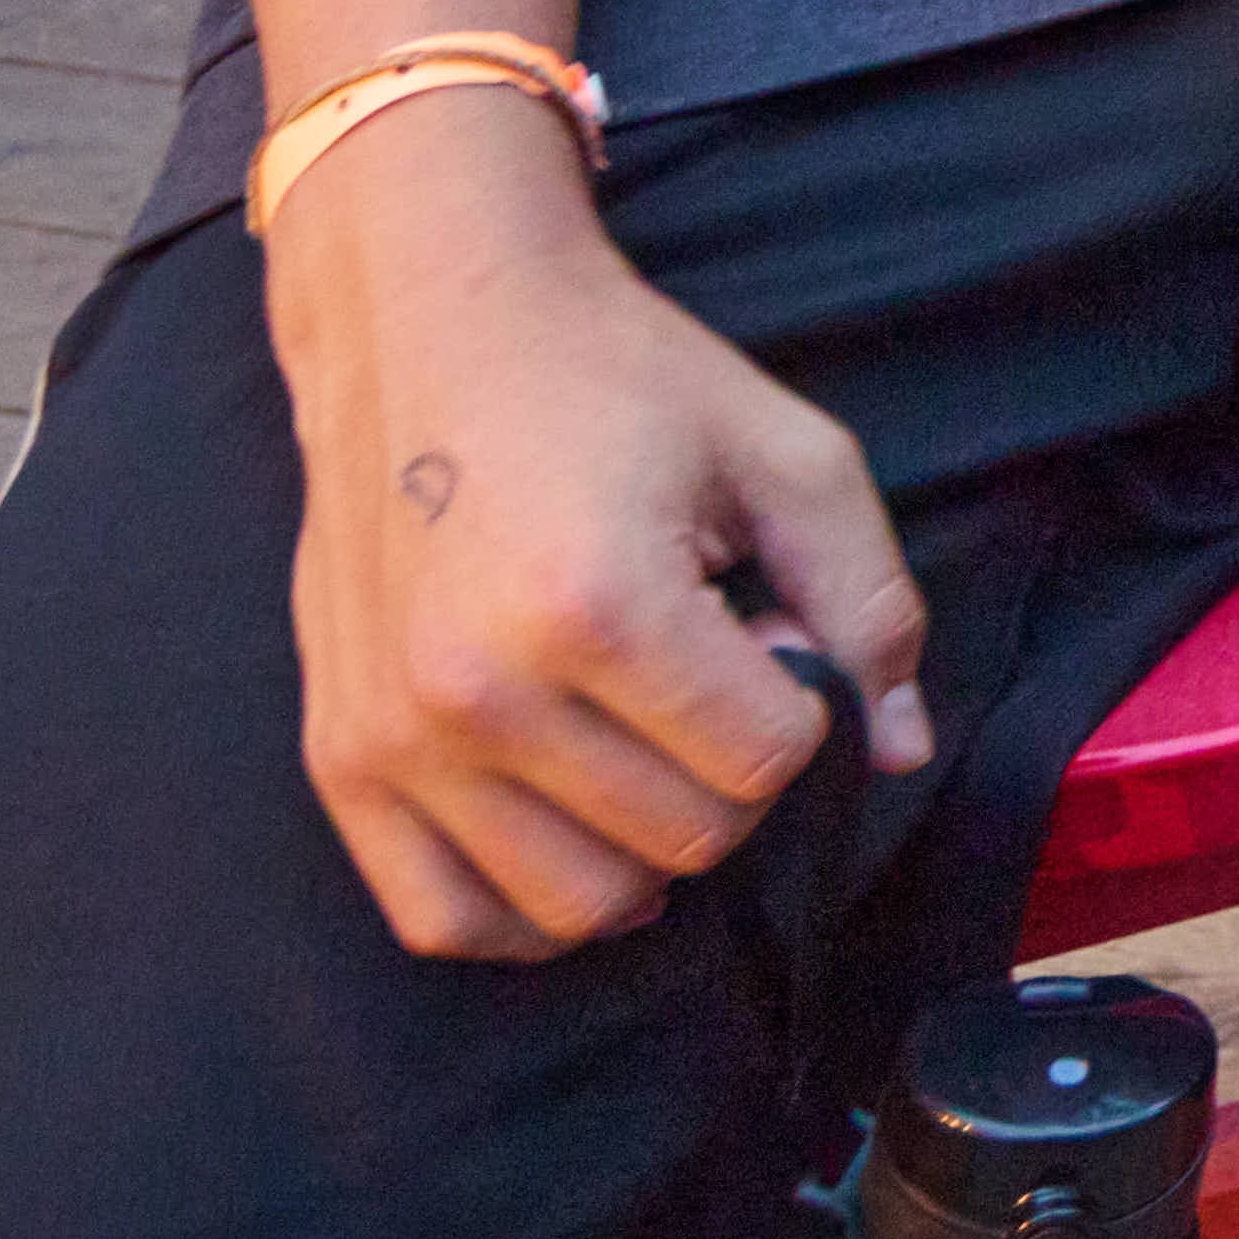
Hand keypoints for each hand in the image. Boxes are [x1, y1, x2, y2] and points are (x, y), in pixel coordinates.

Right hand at [260, 101, 927, 961]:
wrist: (428, 320)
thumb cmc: (616, 380)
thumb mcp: (784, 454)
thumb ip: (869, 604)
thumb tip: (898, 751)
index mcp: (594, 603)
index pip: (766, 761)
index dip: (799, 706)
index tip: (760, 634)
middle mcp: (476, 687)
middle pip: (684, 841)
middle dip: (729, 771)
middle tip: (697, 672)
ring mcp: (394, 735)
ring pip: (582, 904)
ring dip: (645, 845)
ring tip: (633, 735)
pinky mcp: (340, 758)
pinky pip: (446, 917)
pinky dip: (525, 908)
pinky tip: (571, 830)